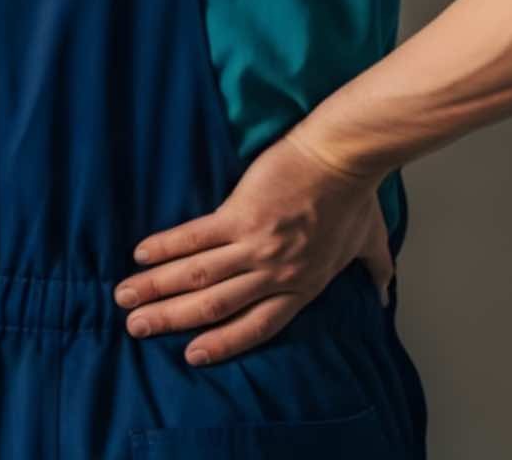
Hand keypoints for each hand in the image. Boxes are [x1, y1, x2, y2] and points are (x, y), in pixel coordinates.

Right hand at [113, 130, 391, 366]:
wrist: (343, 156)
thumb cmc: (356, 197)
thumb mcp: (370, 243)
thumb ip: (375, 272)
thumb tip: (385, 294)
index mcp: (302, 286)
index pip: (256, 327)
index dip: (222, 343)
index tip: (191, 355)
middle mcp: (275, 274)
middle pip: (215, 307)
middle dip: (171, 320)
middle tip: (135, 328)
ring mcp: (255, 247)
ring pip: (197, 278)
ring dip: (157, 290)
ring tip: (125, 298)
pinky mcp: (239, 216)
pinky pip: (194, 238)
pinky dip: (165, 248)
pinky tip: (140, 256)